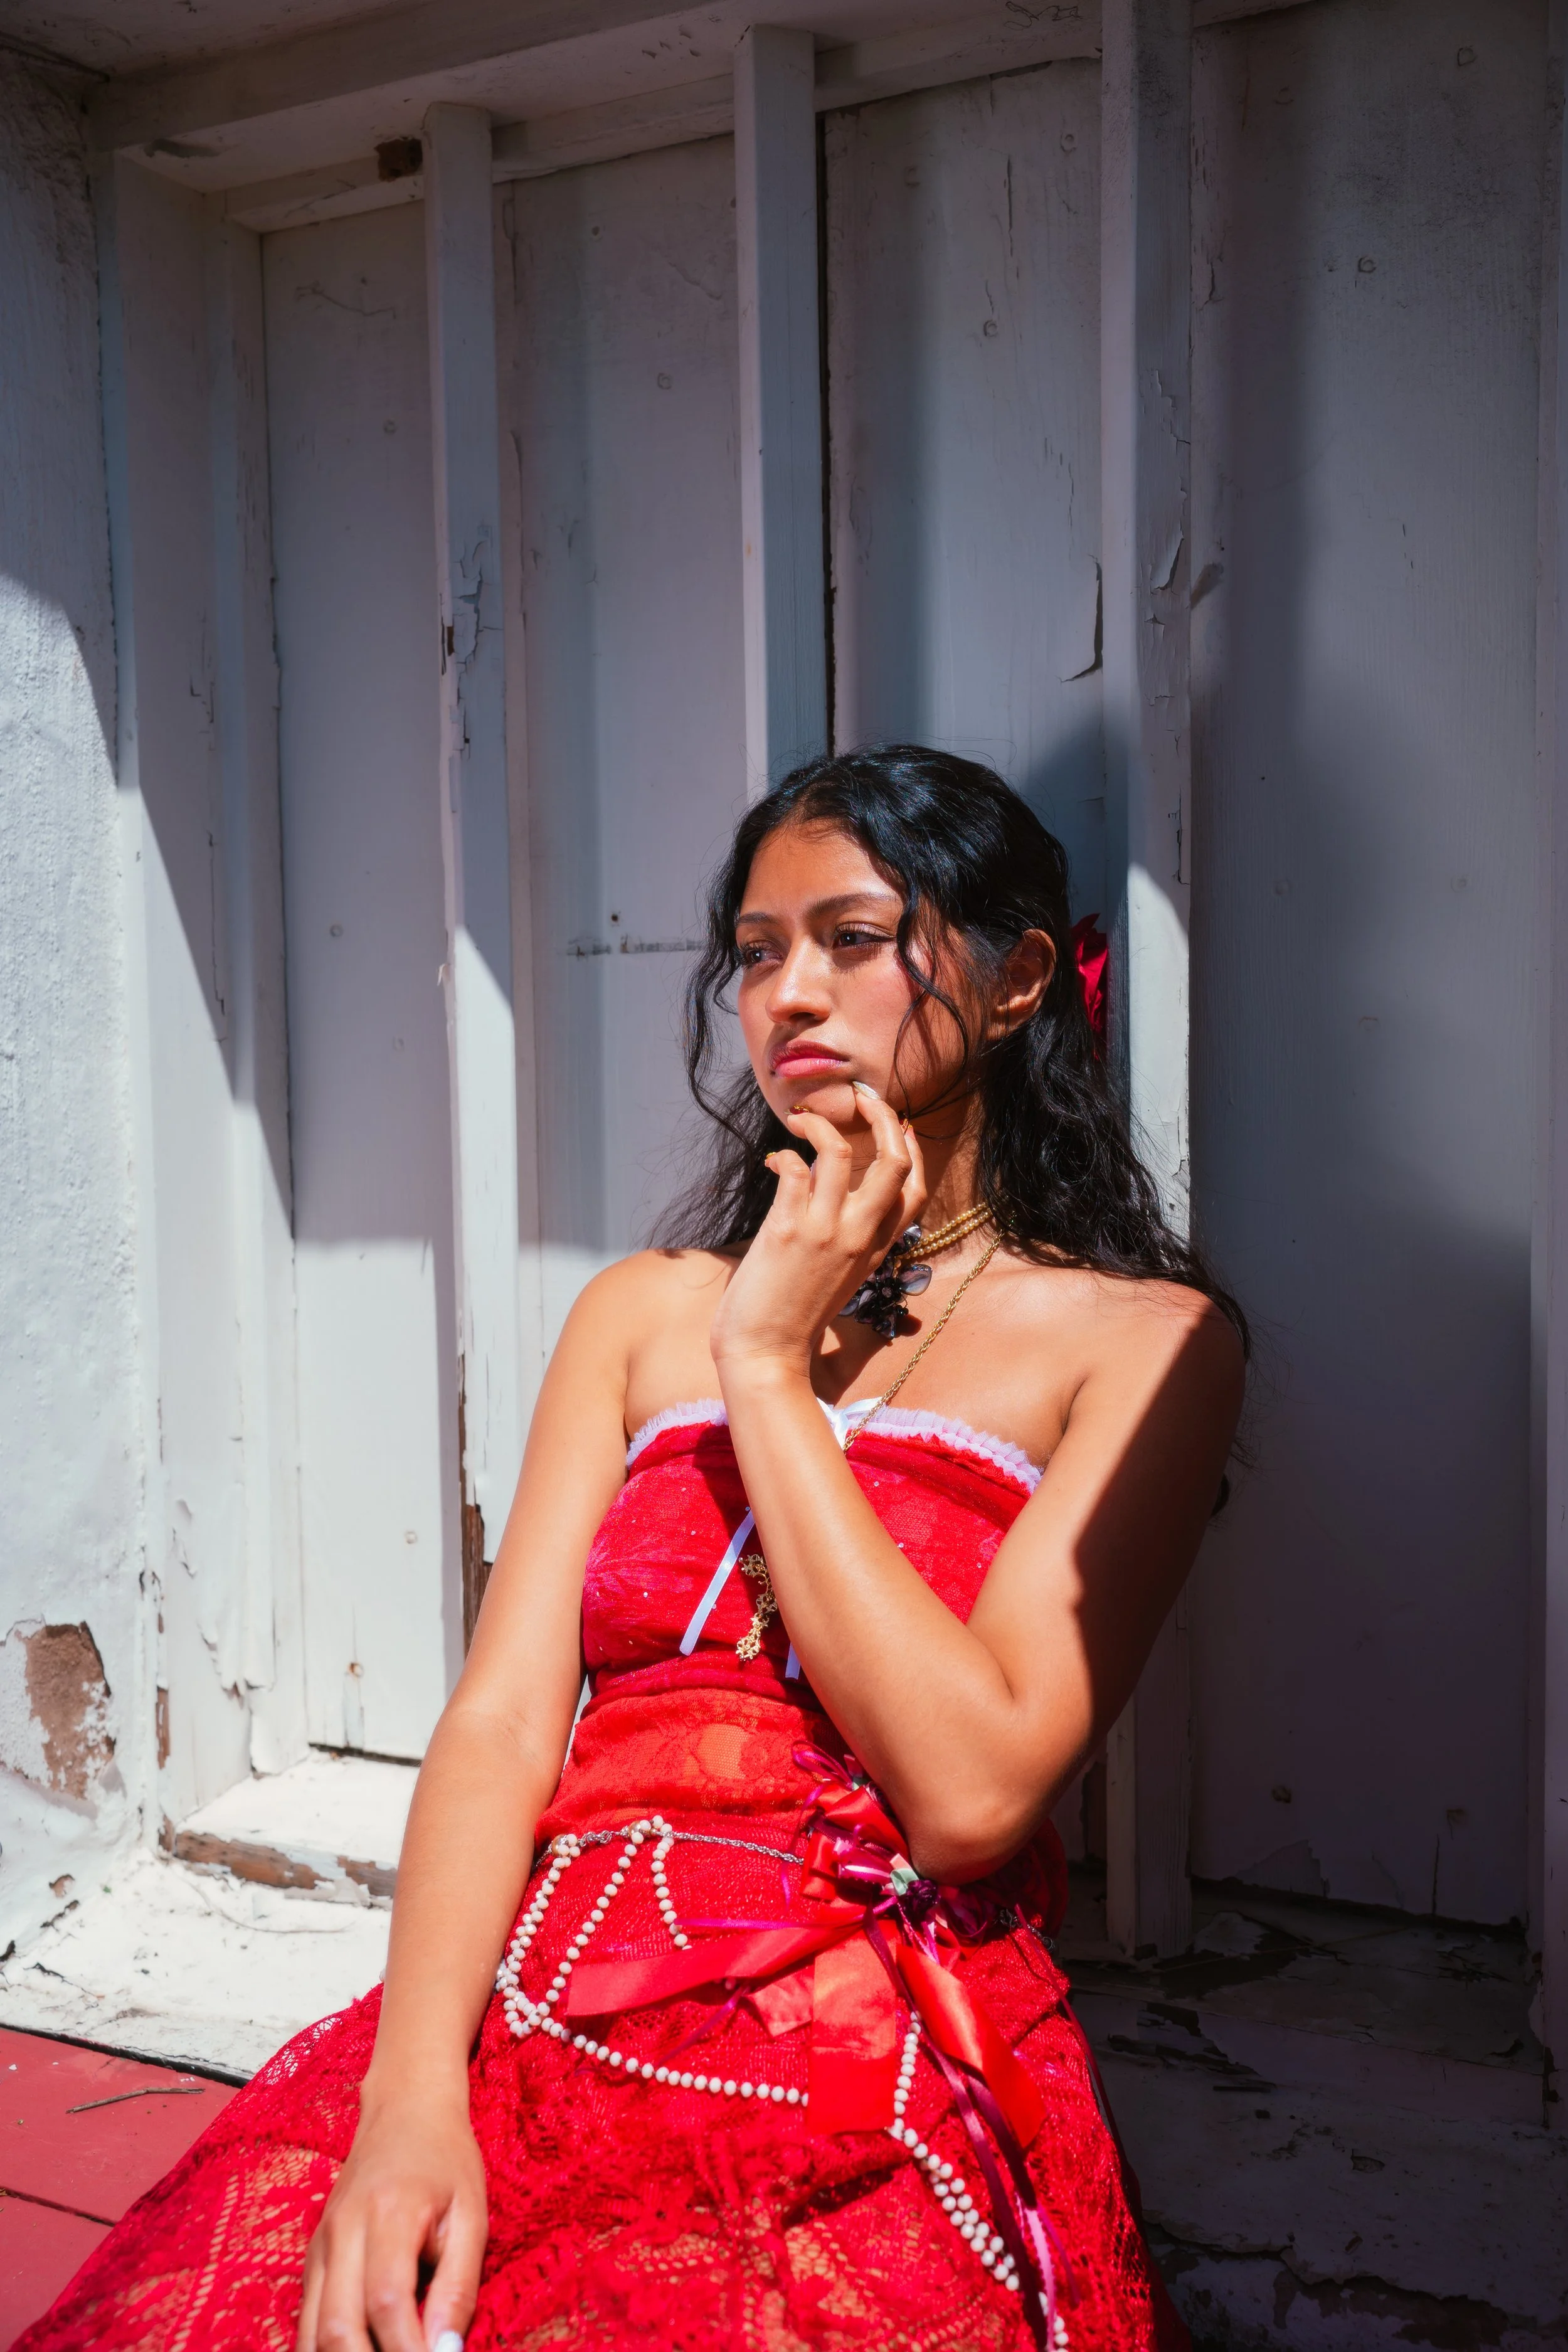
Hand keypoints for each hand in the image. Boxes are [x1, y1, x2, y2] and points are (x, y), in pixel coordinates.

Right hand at [297, 2091, 486, 2351]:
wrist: (405, 2108)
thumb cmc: (446, 2160)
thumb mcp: (471, 2215)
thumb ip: (459, 2286)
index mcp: (389, 2213)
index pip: (387, 2302)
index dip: (408, 2350)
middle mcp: (343, 2230)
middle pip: (337, 2327)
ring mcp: (320, 2244)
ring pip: (311, 2331)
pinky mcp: (312, 2257)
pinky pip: (306, 2318)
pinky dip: (324, 2348)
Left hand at [709, 1085, 924, 1379]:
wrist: (766, 1356)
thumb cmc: (794, 1321)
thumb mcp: (842, 1283)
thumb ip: (853, 1247)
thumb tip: (849, 1218)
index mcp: (875, 1250)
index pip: (914, 1191)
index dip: (911, 1151)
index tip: (899, 1124)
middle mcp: (858, 1237)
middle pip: (893, 1163)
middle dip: (883, 1119)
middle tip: (862, 1098)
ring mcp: (825, 1232)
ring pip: (842, 1154)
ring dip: (820, 1125)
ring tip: (801, 1119)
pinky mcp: (787, 1230)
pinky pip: (795, 1169)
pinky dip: (784, 1154)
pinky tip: (773, 1160)